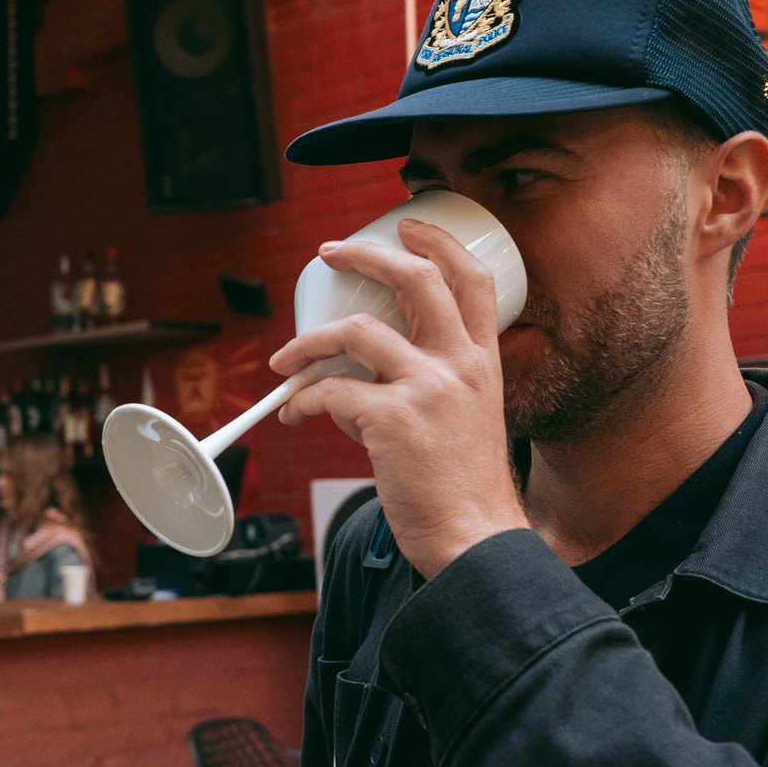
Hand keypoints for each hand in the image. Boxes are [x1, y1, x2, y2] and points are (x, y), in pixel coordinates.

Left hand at [272, 218, 527, 580]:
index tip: (406, 227)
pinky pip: (329, 392)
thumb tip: (350, 386)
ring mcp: (427, 389)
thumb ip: (421, 390)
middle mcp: (460, 365)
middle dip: (365, 255)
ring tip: (285, 363)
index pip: (472, 279)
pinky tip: (295, 415)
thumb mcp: (466, 421)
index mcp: (482, 362)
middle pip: (415, 279)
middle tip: (331, 252)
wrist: (474, 540)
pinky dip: (303, 401)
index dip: (437, 243)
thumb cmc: (464, 489)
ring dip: (308, 343)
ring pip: (355, 332)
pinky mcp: (392, 421)